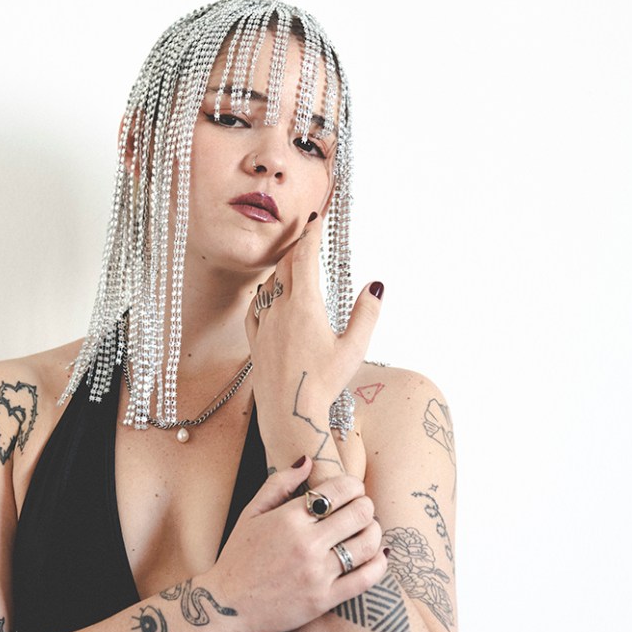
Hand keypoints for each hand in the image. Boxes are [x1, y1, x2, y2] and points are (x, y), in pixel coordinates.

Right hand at [204, 456, 387, 631]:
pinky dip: (379, 564)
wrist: (227, 605)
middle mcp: (306, 544)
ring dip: (374, 531)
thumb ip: (279, 483)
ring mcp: (317, 573)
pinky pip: (366, 578)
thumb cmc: (238, 556)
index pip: (339, 490)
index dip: (353, 484)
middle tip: (361, 508)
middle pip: (359, 513)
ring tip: (368, 529)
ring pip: (367, 544)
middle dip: (366, 505)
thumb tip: (307, 460)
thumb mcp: (251, 513)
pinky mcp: (325, 599)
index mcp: (288, 518)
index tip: (352, 488)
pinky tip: (377, 555)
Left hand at [244, 211, 383, 420]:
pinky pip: (256, 306)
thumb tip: (376, 286)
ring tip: (293, 262)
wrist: (288, 413)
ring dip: (281, 268)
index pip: (305, 257)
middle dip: (297, 247)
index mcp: (304, 305)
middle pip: (285, 266)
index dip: (311, 234)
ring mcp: (263, 324)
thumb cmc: (323, 384)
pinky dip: (265, 292)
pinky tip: (269, 295)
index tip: (316, 218)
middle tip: (307, 234)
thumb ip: (367, 314)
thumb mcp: (354, 348)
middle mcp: (279, 309)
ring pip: (269, 284)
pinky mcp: (255, 341)